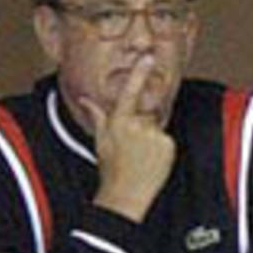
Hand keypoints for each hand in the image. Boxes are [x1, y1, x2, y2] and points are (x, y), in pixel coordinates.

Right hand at [79, 54, 175, 222]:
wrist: (125, 195)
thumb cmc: (110, 169)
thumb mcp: (100, 140)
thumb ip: (96, 116)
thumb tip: (85, 100)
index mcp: (118, 123)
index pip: (129, 93)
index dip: (138, 73)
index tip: (147, 57)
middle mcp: (136, 126)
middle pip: (144, 115)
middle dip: (140, 128)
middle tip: (132, 150)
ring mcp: (153, 135)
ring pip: (155, 129)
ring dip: (150, 140)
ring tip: (140, 158)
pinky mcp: (167, 144)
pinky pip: (166, 140)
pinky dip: (161, 149)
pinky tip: (151, 161)